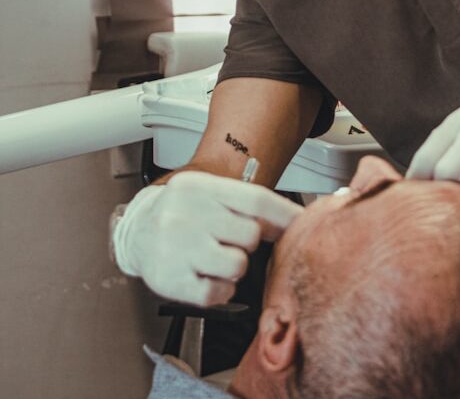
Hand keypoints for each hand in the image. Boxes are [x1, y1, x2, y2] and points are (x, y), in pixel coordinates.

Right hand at [112, 171, 302, 304]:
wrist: (136, 230)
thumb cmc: (183, 212)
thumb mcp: (211, 194)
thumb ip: (248, 203)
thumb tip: (295, 219)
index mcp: (199, 187)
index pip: (254, 199)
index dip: (284, 214)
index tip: (303, 224)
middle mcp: (183, 214)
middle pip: (250, 234)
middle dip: (247, 242)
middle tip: (229, 240)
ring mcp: (174, 248)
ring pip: (237, 265)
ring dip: (234, 267)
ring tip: (215, 257)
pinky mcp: (169, 281)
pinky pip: (217, 293)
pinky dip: (219, 290)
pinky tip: (206, 275)